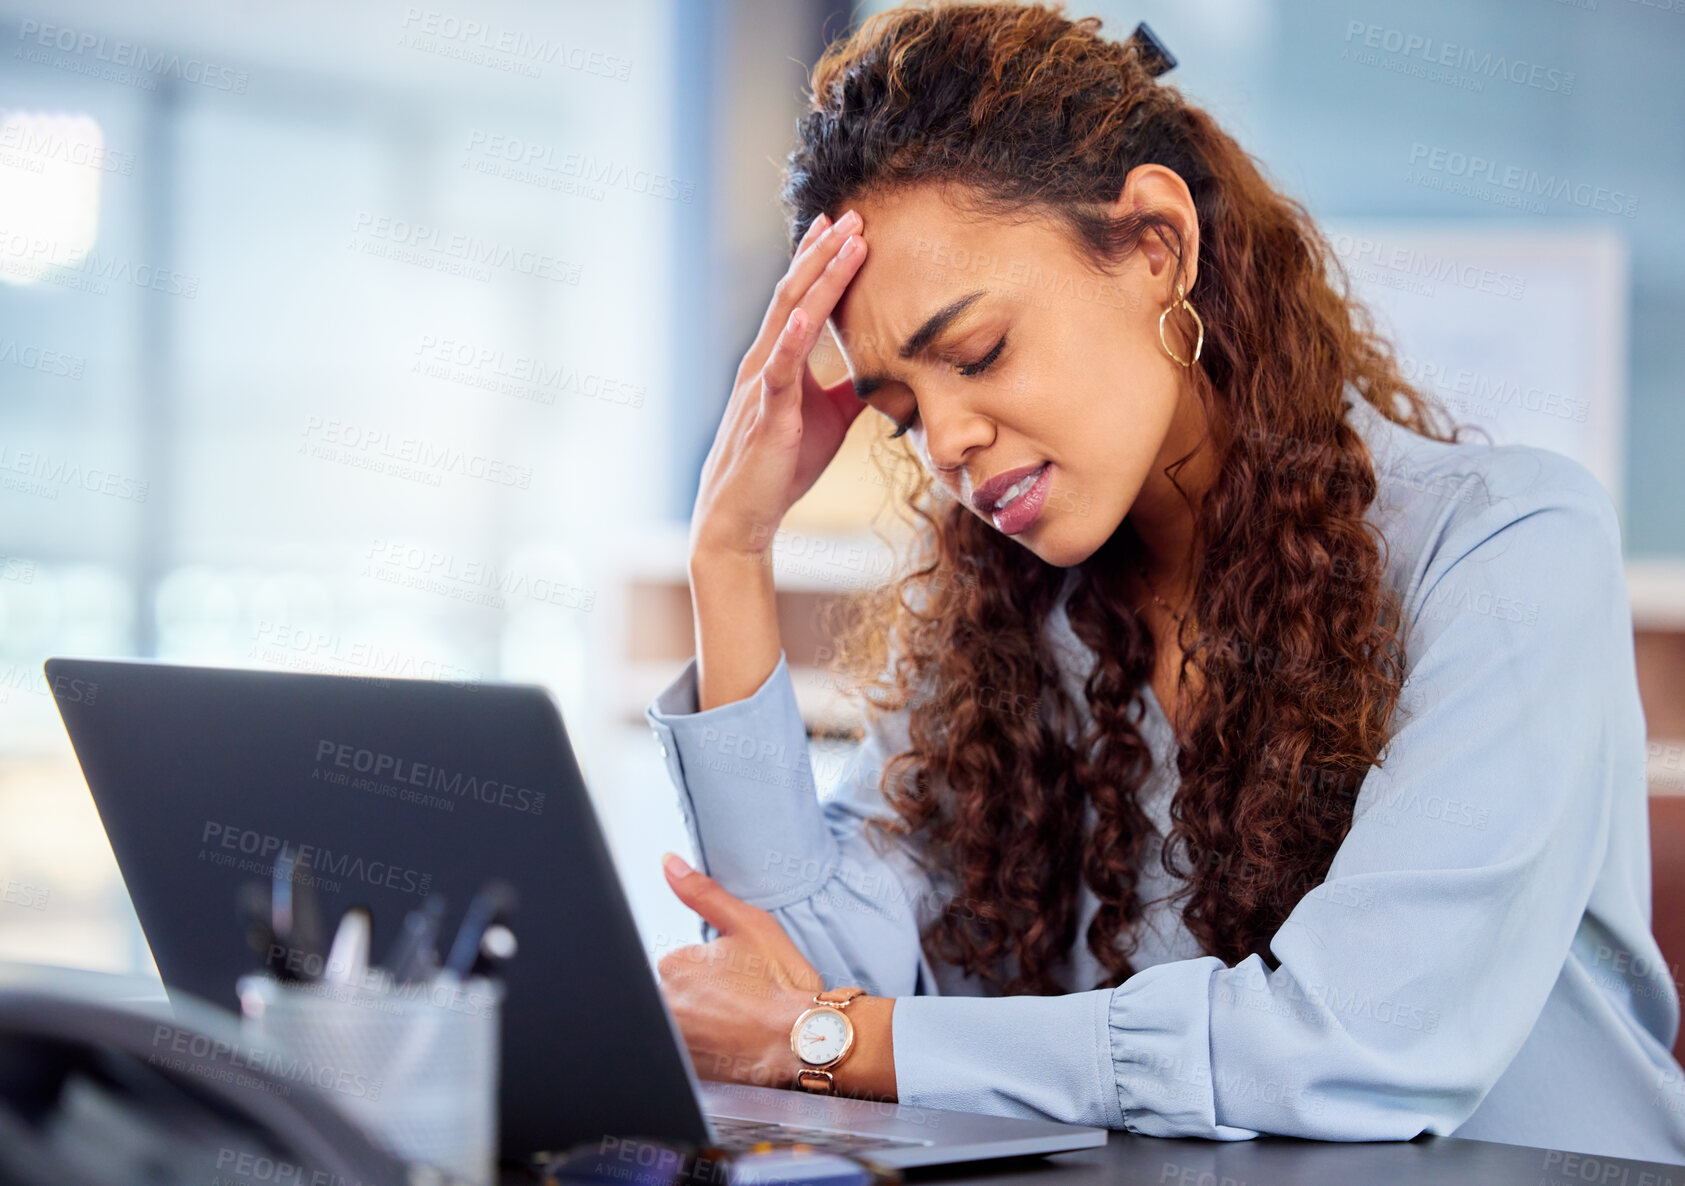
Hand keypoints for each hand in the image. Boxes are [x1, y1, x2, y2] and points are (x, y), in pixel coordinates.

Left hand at [655, 851, 820, 1088]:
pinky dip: (710, 1048)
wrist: (807, 1041)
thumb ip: (702, 892)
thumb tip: (670, 864)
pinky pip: (690, 1053)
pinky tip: (736, 1044)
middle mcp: (667, 1004)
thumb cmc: (784, 985)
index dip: (712, 970)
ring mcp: (676, 1041)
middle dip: (705, 996)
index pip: (680, 963)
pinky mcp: (688, 1071)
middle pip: (677, 994)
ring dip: (706, 1023)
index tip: (739, 980)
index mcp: (675, 965)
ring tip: (742, 1024)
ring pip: (685, 1022)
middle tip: (743, 1001)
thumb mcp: (749, 924)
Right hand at [688, 209, 869, 560]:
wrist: (744, 516)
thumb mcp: (828, 420)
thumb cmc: (781, 467)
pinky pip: (778, 370)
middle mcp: (764, 361)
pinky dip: (791, 338)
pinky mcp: (767, 414)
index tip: (845, 224)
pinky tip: (804, 311)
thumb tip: (882, 372)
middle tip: (852, 214)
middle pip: (795, 293)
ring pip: (790, 317)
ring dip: (818, 277)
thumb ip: (849, 390)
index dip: (821, 260)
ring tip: (843, 241)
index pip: (801, 298)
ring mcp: (762, 384)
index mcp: (779, 361)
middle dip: (824, 252)